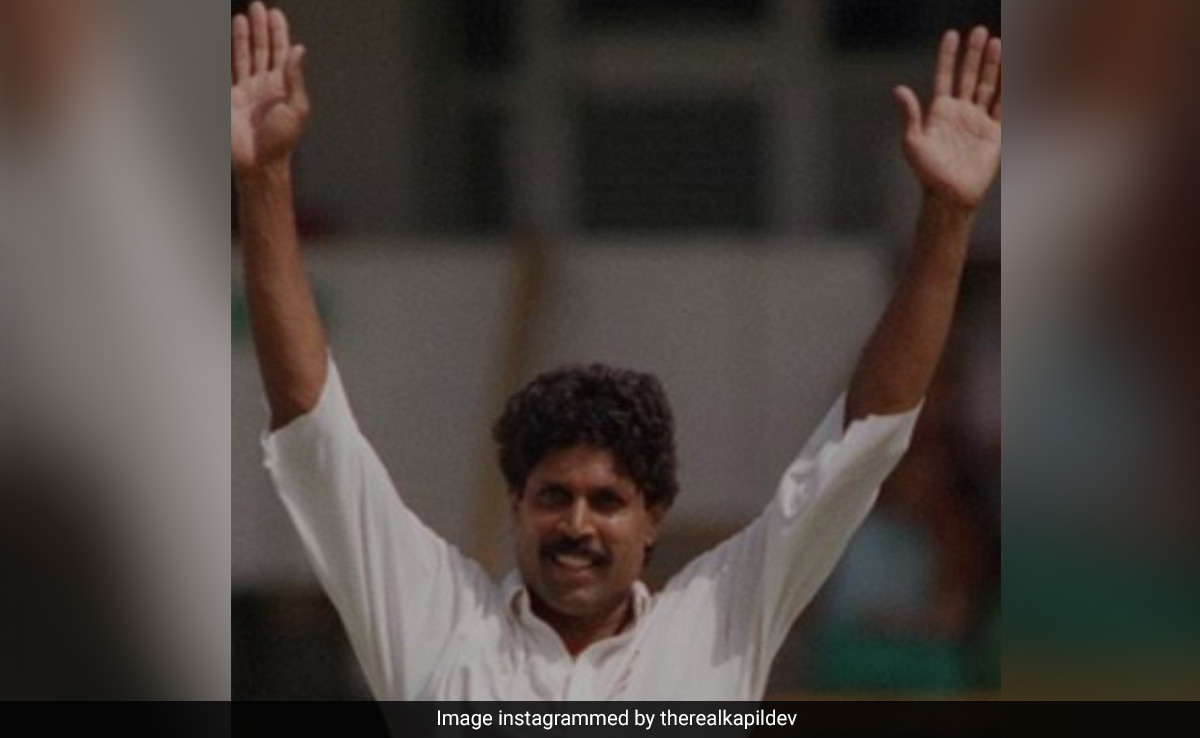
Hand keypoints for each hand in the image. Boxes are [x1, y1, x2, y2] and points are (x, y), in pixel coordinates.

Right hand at [231, 3, 308, 176]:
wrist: (258, 163)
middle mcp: (264, 86)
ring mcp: (245, 91)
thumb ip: (295, 78)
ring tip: (243, 16)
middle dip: (260, 28)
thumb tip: (299, 49)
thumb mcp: (296, 108)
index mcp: (283, 87)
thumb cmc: (281, 141)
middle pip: (261, 49)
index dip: (278, 33)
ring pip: (244, 57)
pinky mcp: (229, 98)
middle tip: (258, 6)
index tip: (276, 13)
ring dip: (243, 36)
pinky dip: (225, 55)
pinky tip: (225, 42)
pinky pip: (226, 71)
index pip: (281, 53)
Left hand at [895, 28, 1000, 209]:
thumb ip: (909, 115)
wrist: (950, 195)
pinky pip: (1004, 106)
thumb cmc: (928, 172)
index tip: (952, 35)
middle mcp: (959, 113)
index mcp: (939, 112)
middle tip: (980, 31)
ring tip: (998, 42)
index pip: (944, 77)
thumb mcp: (913, 142)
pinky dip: (1009, 89)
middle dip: (974, 54)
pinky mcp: (994, 133)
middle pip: (968, 76)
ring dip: (992, 66)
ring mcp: (978, 121)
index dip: (947, 57)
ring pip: (987, 86)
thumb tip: (898, 89)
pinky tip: (1014, 72)